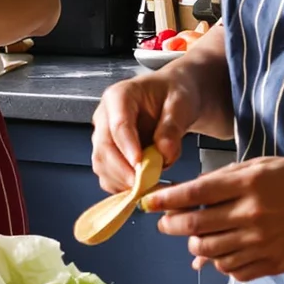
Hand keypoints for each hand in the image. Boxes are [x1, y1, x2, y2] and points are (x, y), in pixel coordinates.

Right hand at [91, 67, 211, 189]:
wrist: (172, 99)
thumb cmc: (173, 94)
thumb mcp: (181, 102)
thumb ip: (172, 126)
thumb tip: (164, 152)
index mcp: (119, 96)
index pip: (118, 124)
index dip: (127, 147)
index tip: (139, 164)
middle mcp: (105, 116)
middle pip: (104, 147)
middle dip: (122, 170)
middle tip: (144, 184)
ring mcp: (104, 136)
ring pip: (102, 164)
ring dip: (122, 180)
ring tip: (148, 186)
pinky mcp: (108, 154)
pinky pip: (107, 175)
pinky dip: (122, 186)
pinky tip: (141, 188)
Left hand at [144, 157, 283, 279]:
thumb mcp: (263, 166)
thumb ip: (224, 181)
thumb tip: (189, 204)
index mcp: (249, 183)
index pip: (194, 194)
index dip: (165, 200)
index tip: (149, 202)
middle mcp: (252, 214)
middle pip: (195, 226)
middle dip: (172, 226)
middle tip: (167, 224)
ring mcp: (262, 242)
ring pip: (209, 252)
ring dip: (195, 246)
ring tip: (196, 237)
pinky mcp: (272, 264)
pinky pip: (232, 270)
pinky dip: (220, 263)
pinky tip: (224, 251)